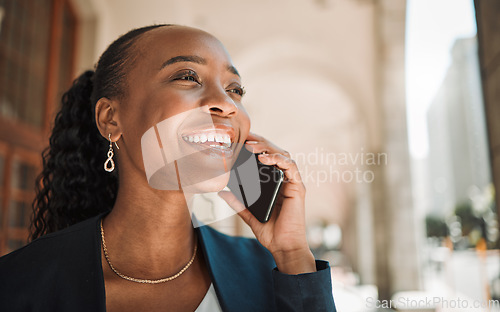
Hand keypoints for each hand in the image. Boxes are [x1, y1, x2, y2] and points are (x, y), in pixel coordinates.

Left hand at [218, 132, 315, 273]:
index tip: (241, 140)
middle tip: (245, 138)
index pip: (267, 158)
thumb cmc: (271, 232)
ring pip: (283, 155)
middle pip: (275, 152)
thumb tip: (221, 192)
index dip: (256, 146)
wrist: (283, 247)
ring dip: (268, 148)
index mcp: (274, 183)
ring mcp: (292, 183)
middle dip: (261, 142)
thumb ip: (238, 203)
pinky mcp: (298, 188)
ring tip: (252, 147)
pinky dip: (278, 159)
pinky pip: (290, 167)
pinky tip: (265, 158)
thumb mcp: (249, 215)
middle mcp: (284, 180)